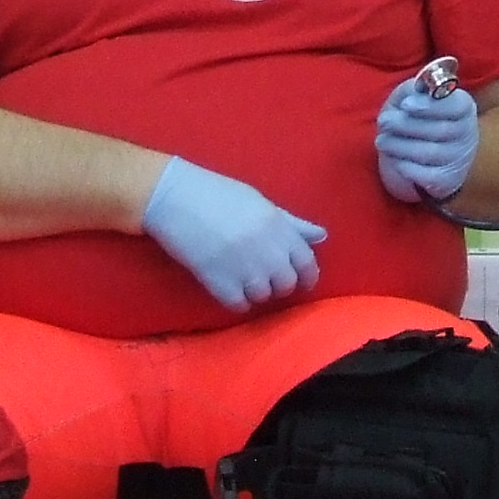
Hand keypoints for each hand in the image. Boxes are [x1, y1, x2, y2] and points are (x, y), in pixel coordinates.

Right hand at [141, 158, 325, 311]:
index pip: (307, 263)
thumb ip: (292, 223)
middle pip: (286, 284)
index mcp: (279, 227)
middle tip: (263, 275)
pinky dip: (235, 300)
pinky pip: (239, 305)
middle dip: (278, 283)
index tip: (300, 280)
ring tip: (242, 277)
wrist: (175, 197)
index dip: (306, 276)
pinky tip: (227, 287)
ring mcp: (243, 268)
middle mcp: (267, 250)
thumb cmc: (218, 193)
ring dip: (256, 291)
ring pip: (263, 297)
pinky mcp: (218, 282)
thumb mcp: (261, 202)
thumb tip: (322, 237)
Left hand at [375, 78, 479, 202]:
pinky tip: (394, 160)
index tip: (405, 104)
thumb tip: (413, 92)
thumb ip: (415, 90)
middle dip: (406, 125)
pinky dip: (405, 167)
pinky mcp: (446, 181)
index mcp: (463, 108)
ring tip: (381, 141)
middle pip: (440, 130)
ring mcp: (458, 159)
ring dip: (400, 146)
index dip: (430, 106)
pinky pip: (424, 175)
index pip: (456, 106)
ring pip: (429, 152)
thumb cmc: (422, 119)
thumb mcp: (417, 97)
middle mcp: (467, 134)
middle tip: (383, 121)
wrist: (433, 156)